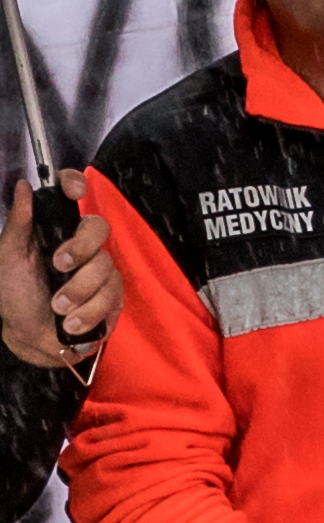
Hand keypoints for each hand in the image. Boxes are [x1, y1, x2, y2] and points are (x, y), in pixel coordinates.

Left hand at [0, 173, 120, 363]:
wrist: (29, 338)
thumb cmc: (15, 295)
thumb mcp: (8, 257)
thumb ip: (18, 224)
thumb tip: (23, 187)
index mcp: (55, 230)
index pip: (71, 196)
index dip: (75, 185)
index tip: (74, 190)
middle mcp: (81, 247)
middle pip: (99, 229)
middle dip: (81, 249)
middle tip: (59, 267)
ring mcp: (99, 273)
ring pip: (106, 269)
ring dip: (79, 292)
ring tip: (58, 309)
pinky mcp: (112, 301)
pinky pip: (113, 298)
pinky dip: (90, 312)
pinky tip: (72, 323)